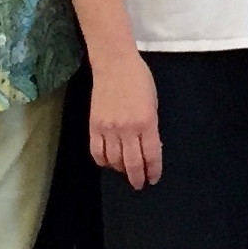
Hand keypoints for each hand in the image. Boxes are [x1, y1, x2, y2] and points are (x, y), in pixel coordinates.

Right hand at [89, 54, 162, 189]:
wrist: (114, 64)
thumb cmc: (139, 80)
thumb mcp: (153, 103)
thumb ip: (151, 127)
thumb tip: (149, 147)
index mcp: (147, 122)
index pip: (151, 155)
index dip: (153, 170)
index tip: (153, 179)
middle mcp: (127, 129)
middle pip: (132, 163)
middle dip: (137, 177)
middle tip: (139, 184)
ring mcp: (108, 129)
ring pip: (114, 161)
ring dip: (120, 170)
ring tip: (125, 172)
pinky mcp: (94, 126)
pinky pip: (97, 152)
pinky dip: (103, 162)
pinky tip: (109, 163)